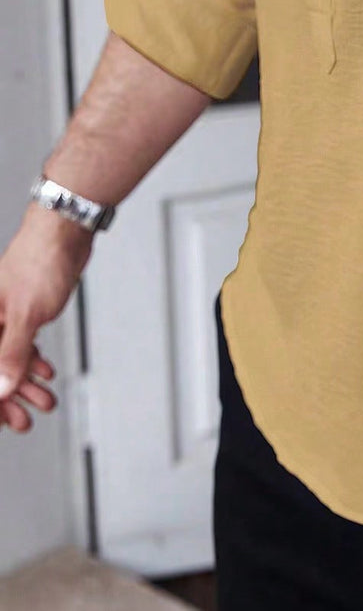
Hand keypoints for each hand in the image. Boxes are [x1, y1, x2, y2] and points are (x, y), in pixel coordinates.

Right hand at [0, 203, 93, 429]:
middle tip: (24, 422)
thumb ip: (11, 354)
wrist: (64, 232)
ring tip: (43, 403)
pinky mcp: (24, 311)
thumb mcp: (25, 315)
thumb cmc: (40, 262)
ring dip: (25, 383)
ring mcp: (5, 315)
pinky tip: (45, 374)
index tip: (3, 421)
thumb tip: (1, 389)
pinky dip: (33, 362)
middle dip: (8, 397)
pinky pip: (22, 345)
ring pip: (8, 359)